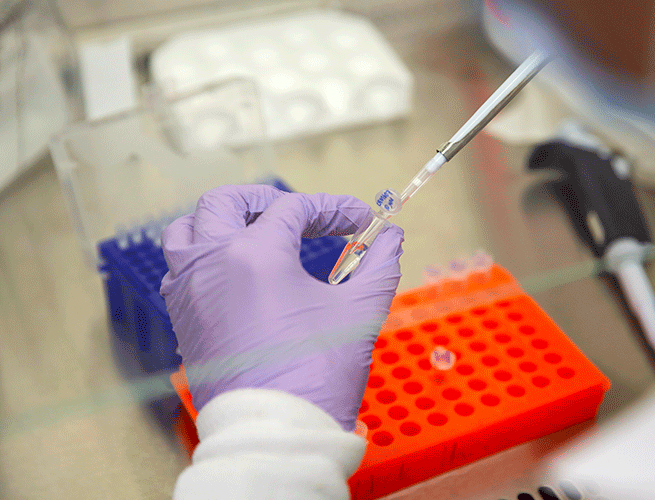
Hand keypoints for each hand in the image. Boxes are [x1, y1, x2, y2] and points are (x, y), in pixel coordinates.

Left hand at [160, 185, 403, 430]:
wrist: (275, 432)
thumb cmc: (316, 373)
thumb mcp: (359, 313)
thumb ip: (379, 266)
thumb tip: (390, 239)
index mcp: (254, 255)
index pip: (295, 210)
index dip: (333, 209)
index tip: (360, 221)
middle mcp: (211, 263)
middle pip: (225, 203)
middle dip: (265, 199)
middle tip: (298, 212)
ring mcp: (189, 291)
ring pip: (186, 232)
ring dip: (220, 222)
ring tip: (253, 231)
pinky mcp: (183, 319)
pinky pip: (179, 270)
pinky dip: (203, 257)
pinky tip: (234, 273)